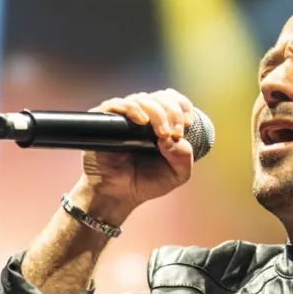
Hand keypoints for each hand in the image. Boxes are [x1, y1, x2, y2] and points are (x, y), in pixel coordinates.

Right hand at [74, 89, 197, 220]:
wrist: (119, 196)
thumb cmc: (146, 182)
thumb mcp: (177, 174)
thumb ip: (184, 157)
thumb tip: (172, 137)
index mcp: (160, 122)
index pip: (173, 99)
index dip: (183, 107)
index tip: (188, 124)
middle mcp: (142, 115)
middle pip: (160, 97)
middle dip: (173, 112)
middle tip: (175, 133)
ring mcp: (123, 117)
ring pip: (142, 99)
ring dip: (158, 113)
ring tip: (162, 134)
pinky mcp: (104, 121)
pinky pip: (116, 104)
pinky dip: (132, 109)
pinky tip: (142, 121)